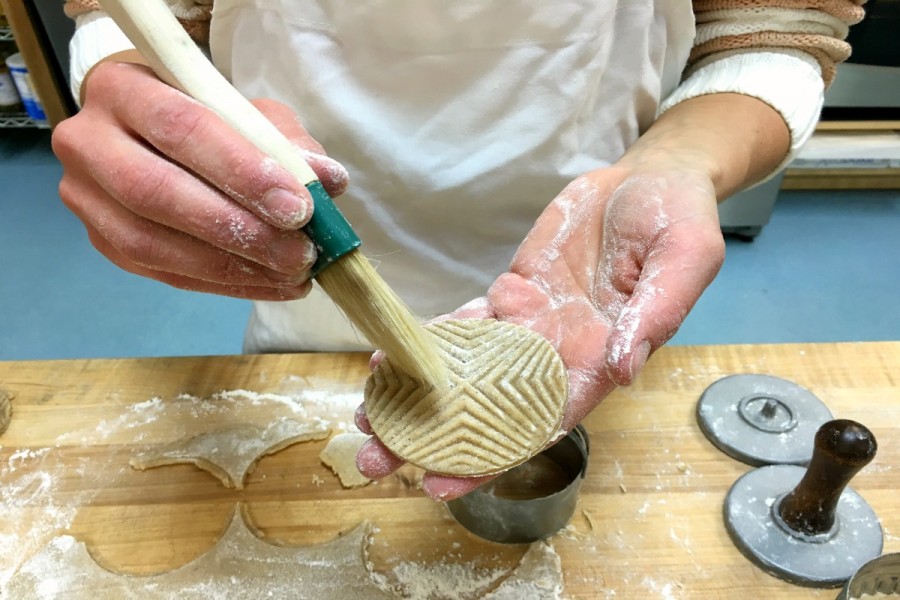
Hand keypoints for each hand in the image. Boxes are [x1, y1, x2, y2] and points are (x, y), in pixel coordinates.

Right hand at [52, 59, 348, 299]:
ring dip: (231, 266)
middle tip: (299, 252)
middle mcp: (88, 142)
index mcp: (121, 88)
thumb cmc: (206, 115)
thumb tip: (328, 181)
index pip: (179, 127)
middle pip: (155, 192)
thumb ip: (285, 142)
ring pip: (150, 243)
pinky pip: (164, 274)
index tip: (299, 208)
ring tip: (293, 274)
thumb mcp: (248, 113)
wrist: (149, 132)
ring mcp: (87, 199)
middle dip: (236, 228)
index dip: (241, 171)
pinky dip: (225, 284)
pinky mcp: (103, 244)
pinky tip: (272, 285)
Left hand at [355, 162, 725, 499]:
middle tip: (375, 457)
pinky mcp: (512, 292)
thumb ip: (656, 314)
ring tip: (366, 415)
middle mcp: (559, 353)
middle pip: (492, 409)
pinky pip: (465, 324)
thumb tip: (620, 368)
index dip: (493, 456)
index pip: (543, 422)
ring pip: (468, 372)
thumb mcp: (686, 258)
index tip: (442, 482)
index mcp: (602, 359)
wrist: (649, 180)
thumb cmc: (679, 219)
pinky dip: (427, 342)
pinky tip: (385, 357)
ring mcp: (530, 324)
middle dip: (436, 438)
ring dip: (419, 396)